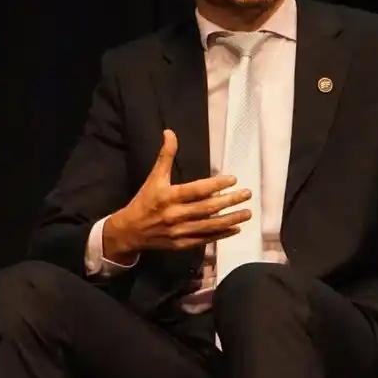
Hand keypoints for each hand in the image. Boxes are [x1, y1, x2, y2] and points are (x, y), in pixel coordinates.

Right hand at [102, 130, 252, 262]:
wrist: (130, 231)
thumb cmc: (145, 201)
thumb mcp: (154, 177)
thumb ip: (165, 156)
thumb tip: (170, 132)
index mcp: (168, 196)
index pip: (197, 190)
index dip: (216, 184)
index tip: (233, 179)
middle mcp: (175, 214)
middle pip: (207, 208)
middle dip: (230, 201)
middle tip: (247, 194)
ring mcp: (179, 231)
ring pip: (209, 225)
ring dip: (230, 219)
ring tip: (247, 213)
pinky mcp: (181, 244)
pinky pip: (205, 239)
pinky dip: (221, 235)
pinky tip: (235, 229)